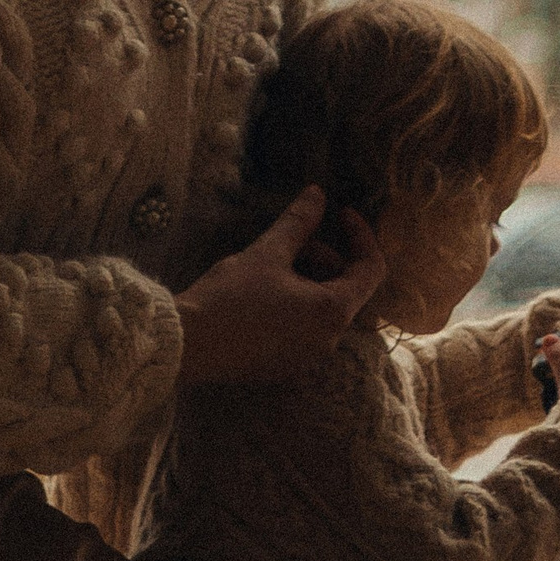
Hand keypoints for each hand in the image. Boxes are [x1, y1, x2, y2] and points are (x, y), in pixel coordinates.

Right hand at [175, 189, 387, 384]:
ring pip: (325, 307)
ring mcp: (308, 358)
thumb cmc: (230, 297)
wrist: (188, 346)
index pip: (372, 269)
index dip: (361, 235)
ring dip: (310, 278)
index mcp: (333, 312)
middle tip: (293, 241)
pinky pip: (307, 328)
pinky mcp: (286, 367)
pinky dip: (298, 303)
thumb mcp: (267, 252)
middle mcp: (329, 340)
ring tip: (273, 264)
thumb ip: (299, 222)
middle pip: (347, 288)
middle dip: (325, 256)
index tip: (340, 213)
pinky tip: (264, 291)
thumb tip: (317, 193)